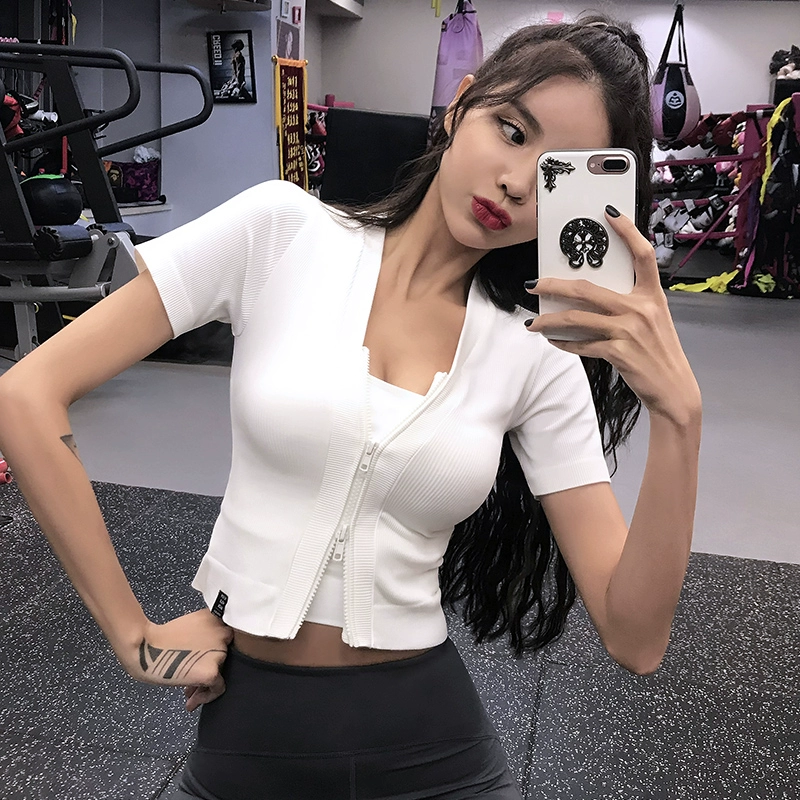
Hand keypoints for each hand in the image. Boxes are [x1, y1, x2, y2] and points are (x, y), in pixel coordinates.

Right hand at [120, 608, 233, 712]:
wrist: (143, 647)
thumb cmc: (158, 639)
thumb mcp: (189, 628)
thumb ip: (203, 636)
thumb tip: (205, 658)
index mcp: (215, 619)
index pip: (222, 641)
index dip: (210, 655)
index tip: (200, 664)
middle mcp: (221, 633)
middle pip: (222, 658)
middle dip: (205, 671)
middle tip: (191, 684)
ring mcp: (219, 651)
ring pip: (220, 673)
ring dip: (204, 686)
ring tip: (189, 695)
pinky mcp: (212, 671)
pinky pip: (217, 688)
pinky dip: (206, 697)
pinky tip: (192, 700)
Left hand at [525, 207, 701, 425]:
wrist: (674, 389)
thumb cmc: (658, 352)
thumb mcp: (652, 320)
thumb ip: (628, 303)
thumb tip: (589, 294)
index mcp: (652, 295)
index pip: (642, 254)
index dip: (627, 230)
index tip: (608, 212)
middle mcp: (641, 308)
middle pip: (588, 288)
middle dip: (554, 285)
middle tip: (533, 284)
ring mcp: (629, 330)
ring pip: (577, 318)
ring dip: (549, 320)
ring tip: (533, 323)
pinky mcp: (619, 352)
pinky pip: (582, 344)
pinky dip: (564, 343)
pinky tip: (552, 340)